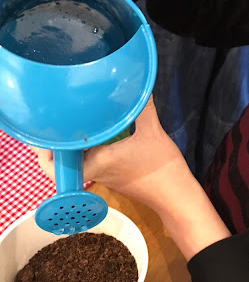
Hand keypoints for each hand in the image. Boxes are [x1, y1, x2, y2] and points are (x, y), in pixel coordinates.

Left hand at [31, 97, 231, 258]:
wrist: (176, 197)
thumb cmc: (162, 167)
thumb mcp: (153, 132)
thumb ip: (143, 107)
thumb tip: (137, 84)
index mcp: (97, 162)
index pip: (56, 167)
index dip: (42, 153)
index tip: (39, 132)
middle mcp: (96, 170)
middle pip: (63, 162)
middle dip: (55, 144)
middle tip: (54, 120)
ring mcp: (104, 175)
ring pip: (78, 161)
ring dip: (72, 146)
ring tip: (72, 122)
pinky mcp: (114, 176)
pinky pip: (92, 161)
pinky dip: (88, 149)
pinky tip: (97, 133)